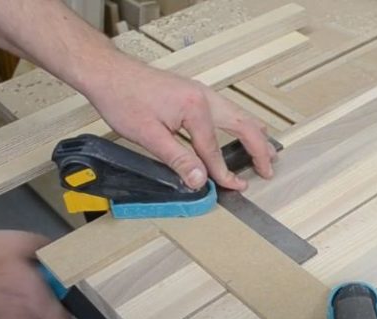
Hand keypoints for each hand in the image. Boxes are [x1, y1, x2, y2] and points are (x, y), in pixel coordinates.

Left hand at [86, 56, 275, 190]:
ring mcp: (200, 93)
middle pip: (242, 125)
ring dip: (254, 135)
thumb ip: (178, 159)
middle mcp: (204, 97)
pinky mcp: (194, 94)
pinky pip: (227, 111)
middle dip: (259, 149)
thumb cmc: (123, 98)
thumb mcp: (149, 136)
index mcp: (195, 107)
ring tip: (267, 152)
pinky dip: (241, 124)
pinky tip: (243, 131)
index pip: (214, 149)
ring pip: (238, 115)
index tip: (233, 187)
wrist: (107, 72)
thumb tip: (200, 180)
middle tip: (269, 169)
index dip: (223, 172)